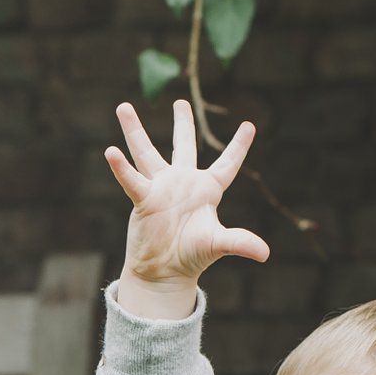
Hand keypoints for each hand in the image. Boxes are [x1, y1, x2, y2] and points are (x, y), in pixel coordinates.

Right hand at [103, 99, 268, 319]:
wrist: (164, 271)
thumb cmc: (192, 256)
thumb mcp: (218, 244)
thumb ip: (240, 242)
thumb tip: (265, 253)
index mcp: (207, 190)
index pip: (227, 164)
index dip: (238, 146)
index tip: (249, 126)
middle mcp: (183, 183)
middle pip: (183, 146)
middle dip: (182, 123)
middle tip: (179, 102)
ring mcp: (161, 188)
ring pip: (146, 152)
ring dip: (134, 130)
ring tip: (123, 107)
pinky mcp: (143, 199)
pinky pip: (131, 179)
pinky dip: (121, 167)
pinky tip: (110, 151)